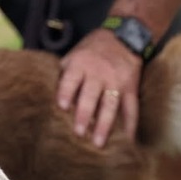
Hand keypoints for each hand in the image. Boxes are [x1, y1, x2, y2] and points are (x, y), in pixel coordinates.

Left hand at [56, 28, 141, 148]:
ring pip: (110, 106)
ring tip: (98, 143)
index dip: (66, 92)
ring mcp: (116, 81)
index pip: (71, 79)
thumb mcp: (74, 55)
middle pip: (91, 96)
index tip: (62, 107)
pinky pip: (131, 108)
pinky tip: (127, 141)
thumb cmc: (91, 51)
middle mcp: (99, 73)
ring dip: (104, 125)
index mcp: (80, 64)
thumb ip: (64, 76)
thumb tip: (49, 101)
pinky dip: (130, 125)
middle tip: (79, 133)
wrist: (124, 36)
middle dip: (84, 114)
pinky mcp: (131, 88)